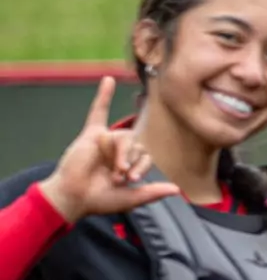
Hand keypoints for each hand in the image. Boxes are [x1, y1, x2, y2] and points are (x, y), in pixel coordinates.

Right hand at [37, 77, 177, 222]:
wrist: (74, 196)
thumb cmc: (101, 199)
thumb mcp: (132, 198)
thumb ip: (153, 192)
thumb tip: (177, 189)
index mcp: (129, 164)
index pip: (146, 156)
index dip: (142, 167)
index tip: (131, 180)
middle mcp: (119, 151)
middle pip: (136, 145)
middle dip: (131, 162)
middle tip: (120, 176)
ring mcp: (106, 141)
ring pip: (123, 137)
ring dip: (120, 154)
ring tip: (113, 168)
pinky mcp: (91, 135)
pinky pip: (98, 112)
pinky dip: (103, 96)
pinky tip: (108, 79)